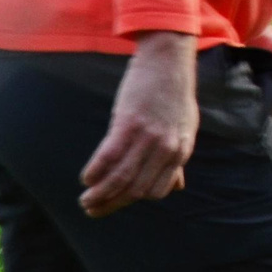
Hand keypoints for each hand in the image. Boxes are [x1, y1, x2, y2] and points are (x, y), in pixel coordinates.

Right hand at [80, 31, 196, 217]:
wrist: (169, 61)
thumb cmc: (174, 95)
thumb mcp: (186, 128)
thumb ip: (178, 158)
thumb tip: (177, 187)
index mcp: (181, 151)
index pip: (156, 191)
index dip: (133, 201)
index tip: (116, 202)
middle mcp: (167, 148)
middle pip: (136, 189)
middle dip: (112, 204)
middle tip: (92, 210)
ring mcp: (148, 136)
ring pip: (121, 177)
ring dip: (100, 194)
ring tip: (85, 201)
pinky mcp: (129, 122)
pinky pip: (109, 156)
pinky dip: (95, 171)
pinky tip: (86, 178)